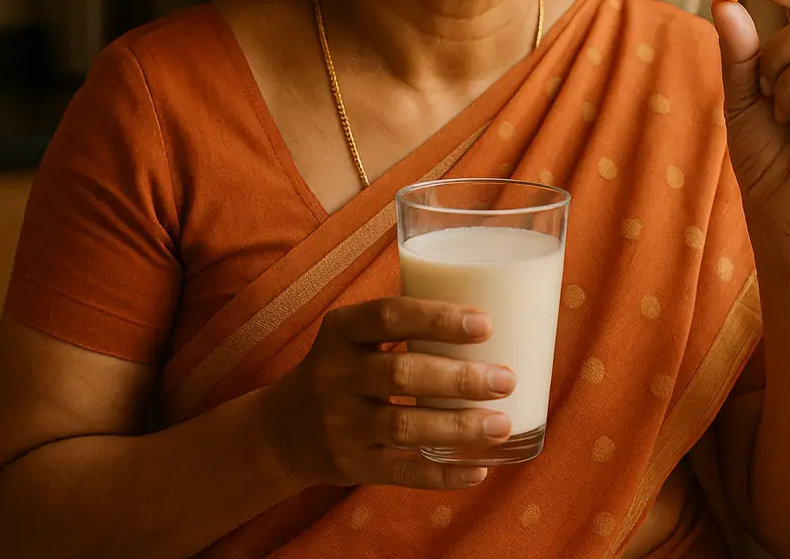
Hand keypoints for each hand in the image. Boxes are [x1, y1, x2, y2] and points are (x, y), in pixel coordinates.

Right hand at [261, 297, 516, 489]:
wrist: (284, 430)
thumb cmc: (343, 370)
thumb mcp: (352, 337)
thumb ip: (402, 325)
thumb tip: (493, 316)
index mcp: (340, 332)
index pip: (387, 316)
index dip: (436, 318)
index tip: (484, 323)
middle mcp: (334, 376)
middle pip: (402, 374)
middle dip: (460, 378)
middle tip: (505, 379)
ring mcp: (340, 425)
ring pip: (403, 427)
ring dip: (458, 427)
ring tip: (502, 423)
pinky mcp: (350, 467)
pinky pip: (402, 473)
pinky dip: (443, 474)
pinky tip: (479, 468)